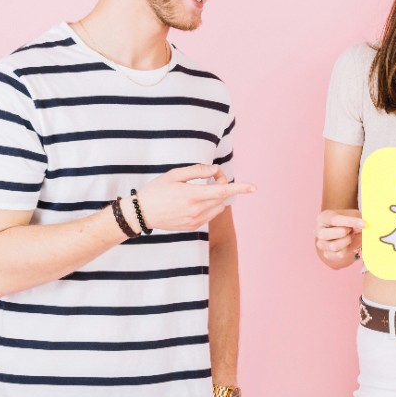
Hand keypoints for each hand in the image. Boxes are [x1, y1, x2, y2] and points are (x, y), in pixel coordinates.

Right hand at [132, 165, 255, 231]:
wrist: (140, 214)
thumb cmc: (156, 190)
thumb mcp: (174, 175)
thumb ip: (197, 171)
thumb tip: (215, 169)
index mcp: (193, 195)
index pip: (223, 191)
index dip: (240, 188)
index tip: (254, 188)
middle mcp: (196, 210)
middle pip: (222, 197)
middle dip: (222, 185)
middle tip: (211, 176)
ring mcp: (195, 220)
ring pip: (218, 207)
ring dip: (216, 197)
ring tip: (200, 190)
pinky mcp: (193, 227)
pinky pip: (210, 215)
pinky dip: (209, 206)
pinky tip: (193, 202)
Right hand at [315, 209, 364, 266]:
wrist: (346, 232)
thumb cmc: (348, 221)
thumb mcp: (353, 215)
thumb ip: (357, 219)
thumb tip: (360, 227)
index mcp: (323, 218)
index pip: (335, 220)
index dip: (350, 221)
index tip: (364, 224)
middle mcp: (319, 231)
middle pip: (333, 234)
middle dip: (346, 232)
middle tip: (352, 229)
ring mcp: (321, 244)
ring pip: (335, 246)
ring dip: (347, 241)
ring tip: (350, 235)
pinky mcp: (327, 254)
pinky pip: (339, 254)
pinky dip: (348, 249)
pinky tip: (348, 243)